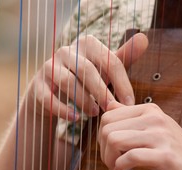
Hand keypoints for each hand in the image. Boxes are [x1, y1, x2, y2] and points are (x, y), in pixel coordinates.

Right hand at [27, 33, 148, 120]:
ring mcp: (49, 67)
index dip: (122, 83)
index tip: (129, 103)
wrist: (53, 92)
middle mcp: (65, 51)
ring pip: (67, 82)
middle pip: (87, 70)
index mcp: (86, 44)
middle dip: (102, 92)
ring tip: (95, 114)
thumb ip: (123, 57)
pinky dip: (63, 110)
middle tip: (112, 110)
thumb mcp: (105, 69)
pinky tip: (76, 119)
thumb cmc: (85, 79)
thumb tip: (144, 37)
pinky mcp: (37, 85)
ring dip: (84, 100)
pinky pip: (49, 98)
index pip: (109, 60)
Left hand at [98, 101, 181, 169]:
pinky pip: (129, 157)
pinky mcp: (165, 156)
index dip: (101, 136)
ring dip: (109, 159)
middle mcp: (155, 118)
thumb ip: (133, 119)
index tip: (110, 151)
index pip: (108, 115)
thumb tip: (109, 106)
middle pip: (107, 128)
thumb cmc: (179, 158)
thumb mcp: (157, 131)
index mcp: (151, 110)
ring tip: (118, 168)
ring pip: (114, 140)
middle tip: (112, 163)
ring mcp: (161, 136)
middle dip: (103, 149)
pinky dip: (119, 167)